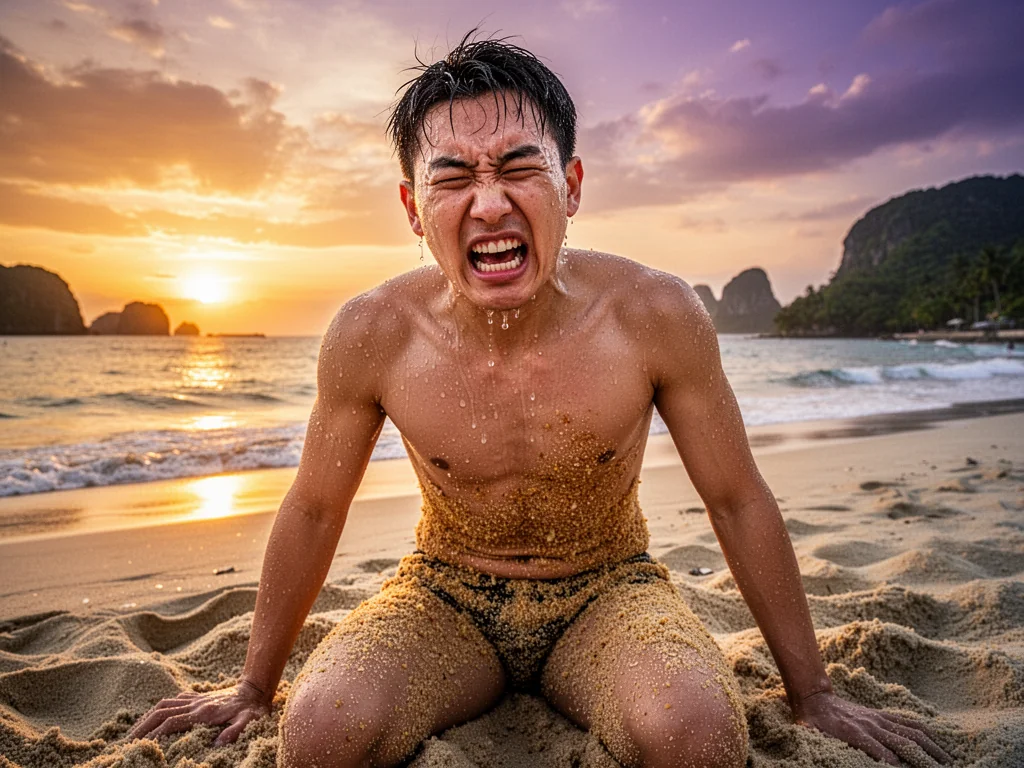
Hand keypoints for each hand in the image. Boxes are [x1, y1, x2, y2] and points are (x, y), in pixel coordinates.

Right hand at [129, 680, 271, 745]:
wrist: (256, 688)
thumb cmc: (254, 708)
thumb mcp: (250, 721)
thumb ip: (235, 732)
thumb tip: (218, 745)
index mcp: (204, 712)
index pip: (172, 722)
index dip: (155, 733)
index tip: (141, 745)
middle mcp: (196, 704)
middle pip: (161, 712)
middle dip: (142, 726)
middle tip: (127, 740)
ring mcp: (197, 699)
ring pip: (164, 705)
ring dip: (147, 717)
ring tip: (134, 730)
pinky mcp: (199, 698)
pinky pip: (174, 700)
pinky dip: (161, 708)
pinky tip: (156, 716)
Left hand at [795, 690, 951, 765]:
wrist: (815, 699)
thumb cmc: (813, 724)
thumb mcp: (814, 738)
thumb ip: (826, 749)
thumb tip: (827, 758)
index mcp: (855, 733)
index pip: (881, 751)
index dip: (894, 764)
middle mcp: (871, 725)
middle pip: (903, 742)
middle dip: (925, 758)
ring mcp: (878, 718)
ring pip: (911, 732)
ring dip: (932, 746)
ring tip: (949, 760)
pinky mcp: (881, 715)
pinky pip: (907, 722)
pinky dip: (924, 731)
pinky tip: (936, 741)